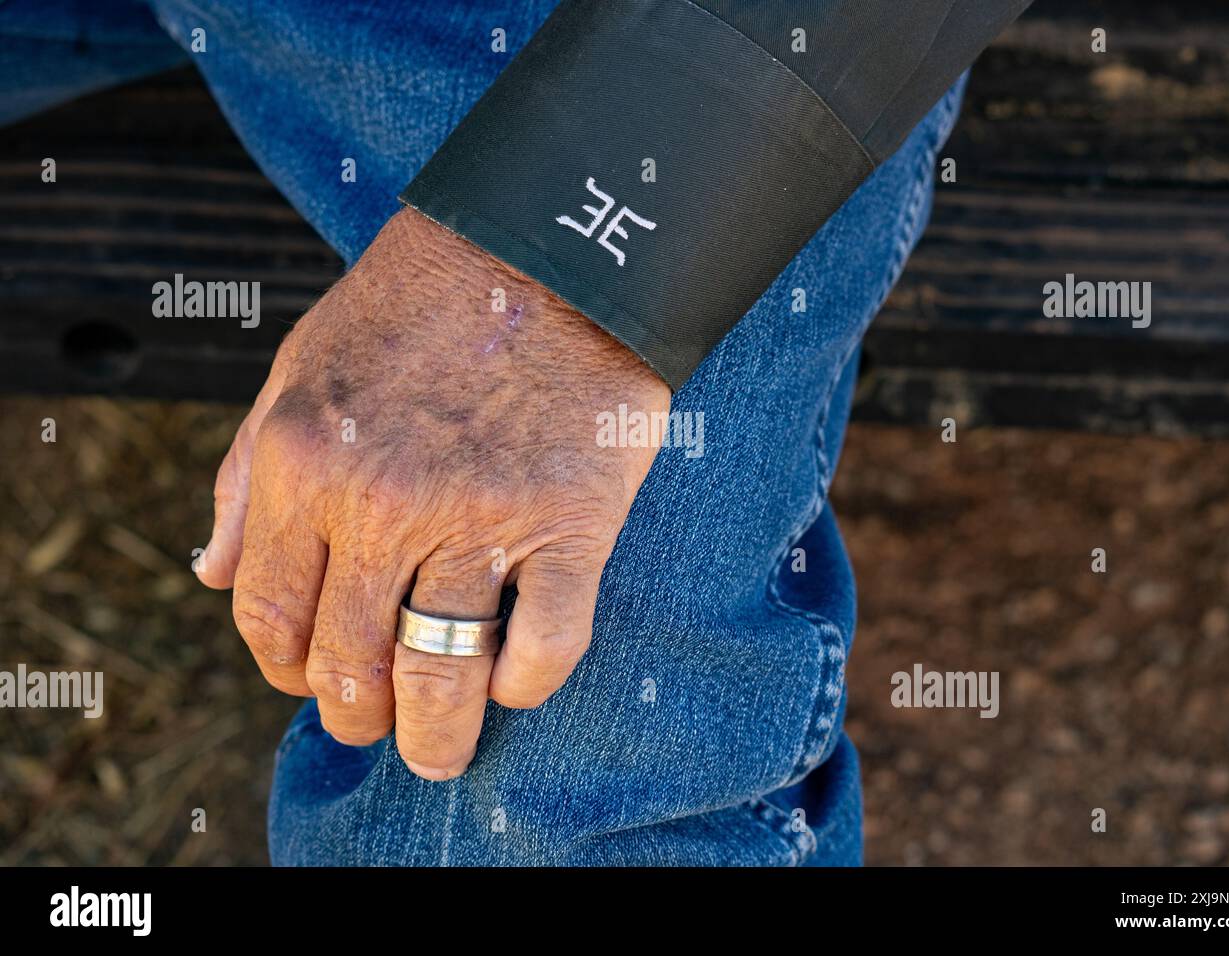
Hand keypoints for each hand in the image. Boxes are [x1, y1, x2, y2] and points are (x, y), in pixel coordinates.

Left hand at [196, 208, 668, 778]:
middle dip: (357, 716)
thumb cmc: (420, 304)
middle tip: (377, 727)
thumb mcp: (301, 367)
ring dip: (435, 736)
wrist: (546, 248)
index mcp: (302, 465)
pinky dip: (523, 686)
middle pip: (350, 663)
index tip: (315, 680)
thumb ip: (247, 474)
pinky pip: (542, 648)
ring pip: (440, 675)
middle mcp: (381, 503)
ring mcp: (478, 518)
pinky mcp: (568, 525)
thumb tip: (214, 574)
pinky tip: (513, 684)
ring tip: (439, 752)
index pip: (270, 616)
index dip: (287, 667)